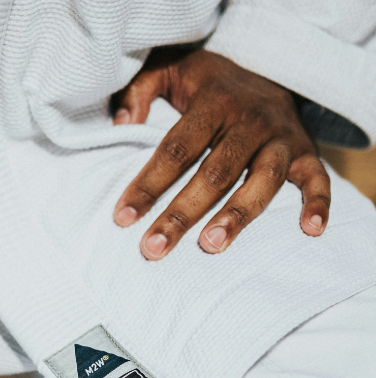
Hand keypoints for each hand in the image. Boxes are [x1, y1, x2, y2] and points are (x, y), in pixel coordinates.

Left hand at [112, 48, 329, 260]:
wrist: (269, 68)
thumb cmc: (207, 85)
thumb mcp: (170, 73)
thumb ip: (139, 92)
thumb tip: (121, 124)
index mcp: (214, 103)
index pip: (177, 149)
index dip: (149, 183)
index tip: (123, 217)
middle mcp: (251, 120)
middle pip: (215, 173)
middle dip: (182, 213)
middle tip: (154, 248)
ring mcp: (282, 138)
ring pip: (263, 179)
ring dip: (238, 215)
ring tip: (211, 246)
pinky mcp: (307, 151)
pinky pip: (318, 178)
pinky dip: (319, 203)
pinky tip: (310, 230)